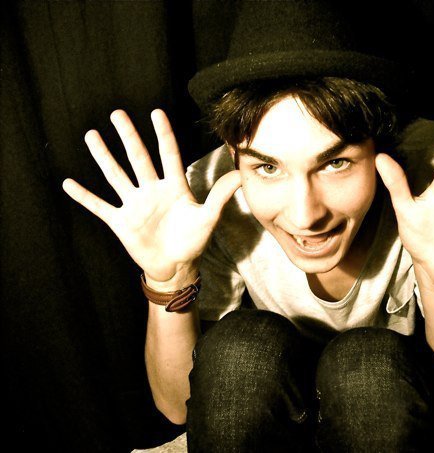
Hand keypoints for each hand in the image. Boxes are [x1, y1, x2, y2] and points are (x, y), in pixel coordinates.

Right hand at [62, 109, 240, 283]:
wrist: (176, 266)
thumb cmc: (193, 241)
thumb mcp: (208, 218)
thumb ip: (220, 196)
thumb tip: (240, 175)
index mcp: (174, 187)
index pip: (168, 155)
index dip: (163, 134)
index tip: (156, 112)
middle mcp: (151, 190)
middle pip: (138, 158)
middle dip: (128, 136)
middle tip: (117, 114)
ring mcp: (134, 204)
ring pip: (116, 175)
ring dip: (103, 157)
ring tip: (91, 136)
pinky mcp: (121, 221)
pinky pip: (99, 206)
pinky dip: (84, 197)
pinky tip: (68, 183)